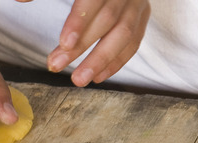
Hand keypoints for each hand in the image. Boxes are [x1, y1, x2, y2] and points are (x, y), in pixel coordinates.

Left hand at [23, 0, 149, 86]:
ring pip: (124, 34)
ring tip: (79, 80)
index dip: (79, 21)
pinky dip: (117, 62)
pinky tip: (98, 77)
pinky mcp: (141, 16)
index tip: (64, 43)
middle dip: (82, 46)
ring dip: (101, 60)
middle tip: (56, 66)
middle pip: (107, 19)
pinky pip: (134, 42)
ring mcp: (136, 3)